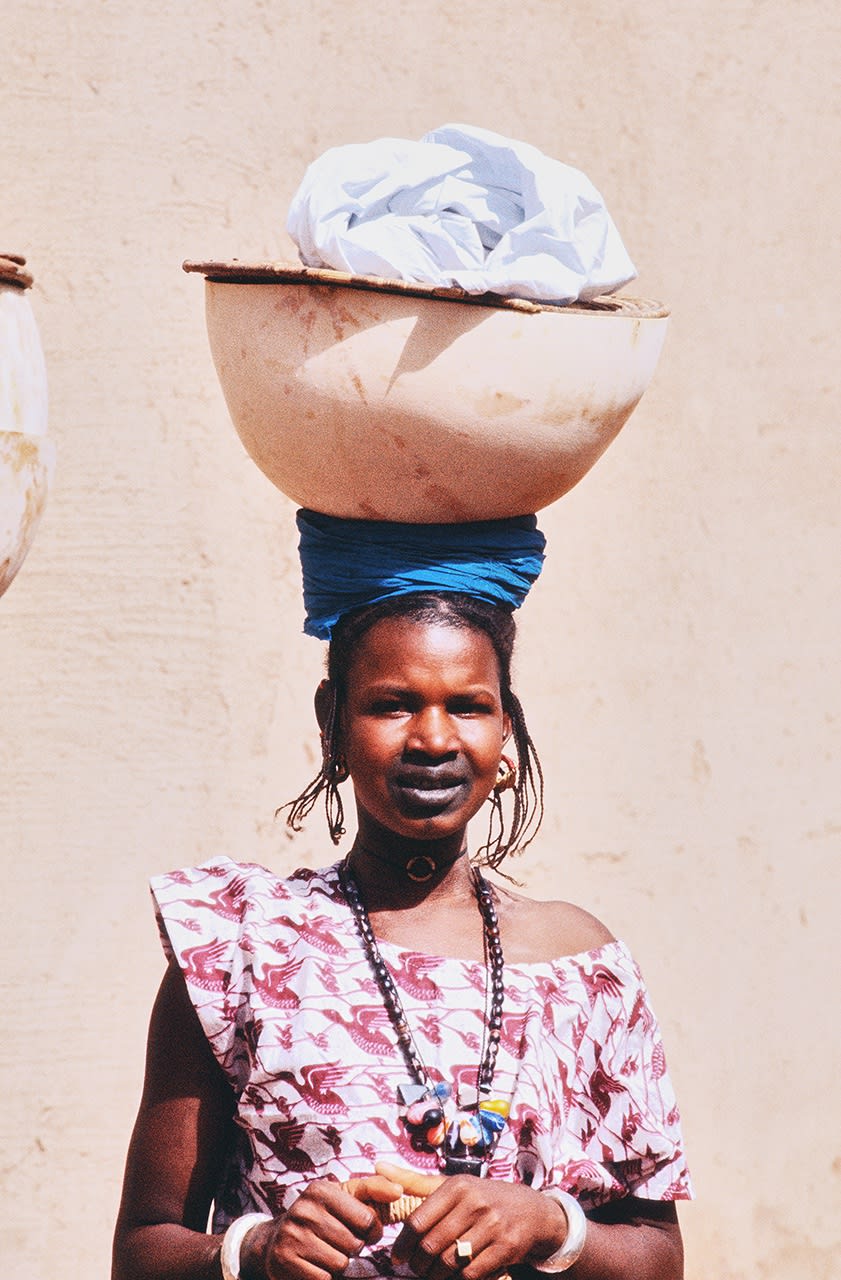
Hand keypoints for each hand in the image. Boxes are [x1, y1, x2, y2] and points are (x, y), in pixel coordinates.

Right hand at [241, 1174, 403, 1279]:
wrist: (276, 1240)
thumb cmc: (322, 1216)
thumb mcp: (344, 1196)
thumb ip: (374, 1189)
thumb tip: (399, 1191)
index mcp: (321, 1190)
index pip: (368, 1219)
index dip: (372, 1231)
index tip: (364, 1231)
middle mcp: (303, 1210)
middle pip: (354, 1244)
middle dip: (353, 1247)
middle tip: (340, 1242)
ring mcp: (291, 1236)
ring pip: (340, 1263)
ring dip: (339, 1263)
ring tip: (326, 1251)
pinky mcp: (283, 1262)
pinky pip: (323, 1278)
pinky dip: (324, 1276)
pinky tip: (314, 1264)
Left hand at [375, 1163, 567, 1279]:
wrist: (532, 1211)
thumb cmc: (482, 1198)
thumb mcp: (451, 1185)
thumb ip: (413, 1181)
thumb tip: (377, 1167)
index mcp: (457, 1186)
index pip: (418, 1221)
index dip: (403, 1245)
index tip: (398, 1257)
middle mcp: (475, 1202)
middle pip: (432, 1245)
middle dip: (419, 1264)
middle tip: (417, 1268)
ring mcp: (493, 1225)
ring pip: (450, 1263)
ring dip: (436, 1276)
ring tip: (433, 1274)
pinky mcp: (507, 1247)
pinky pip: (471, 1274)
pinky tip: (456, 1276)